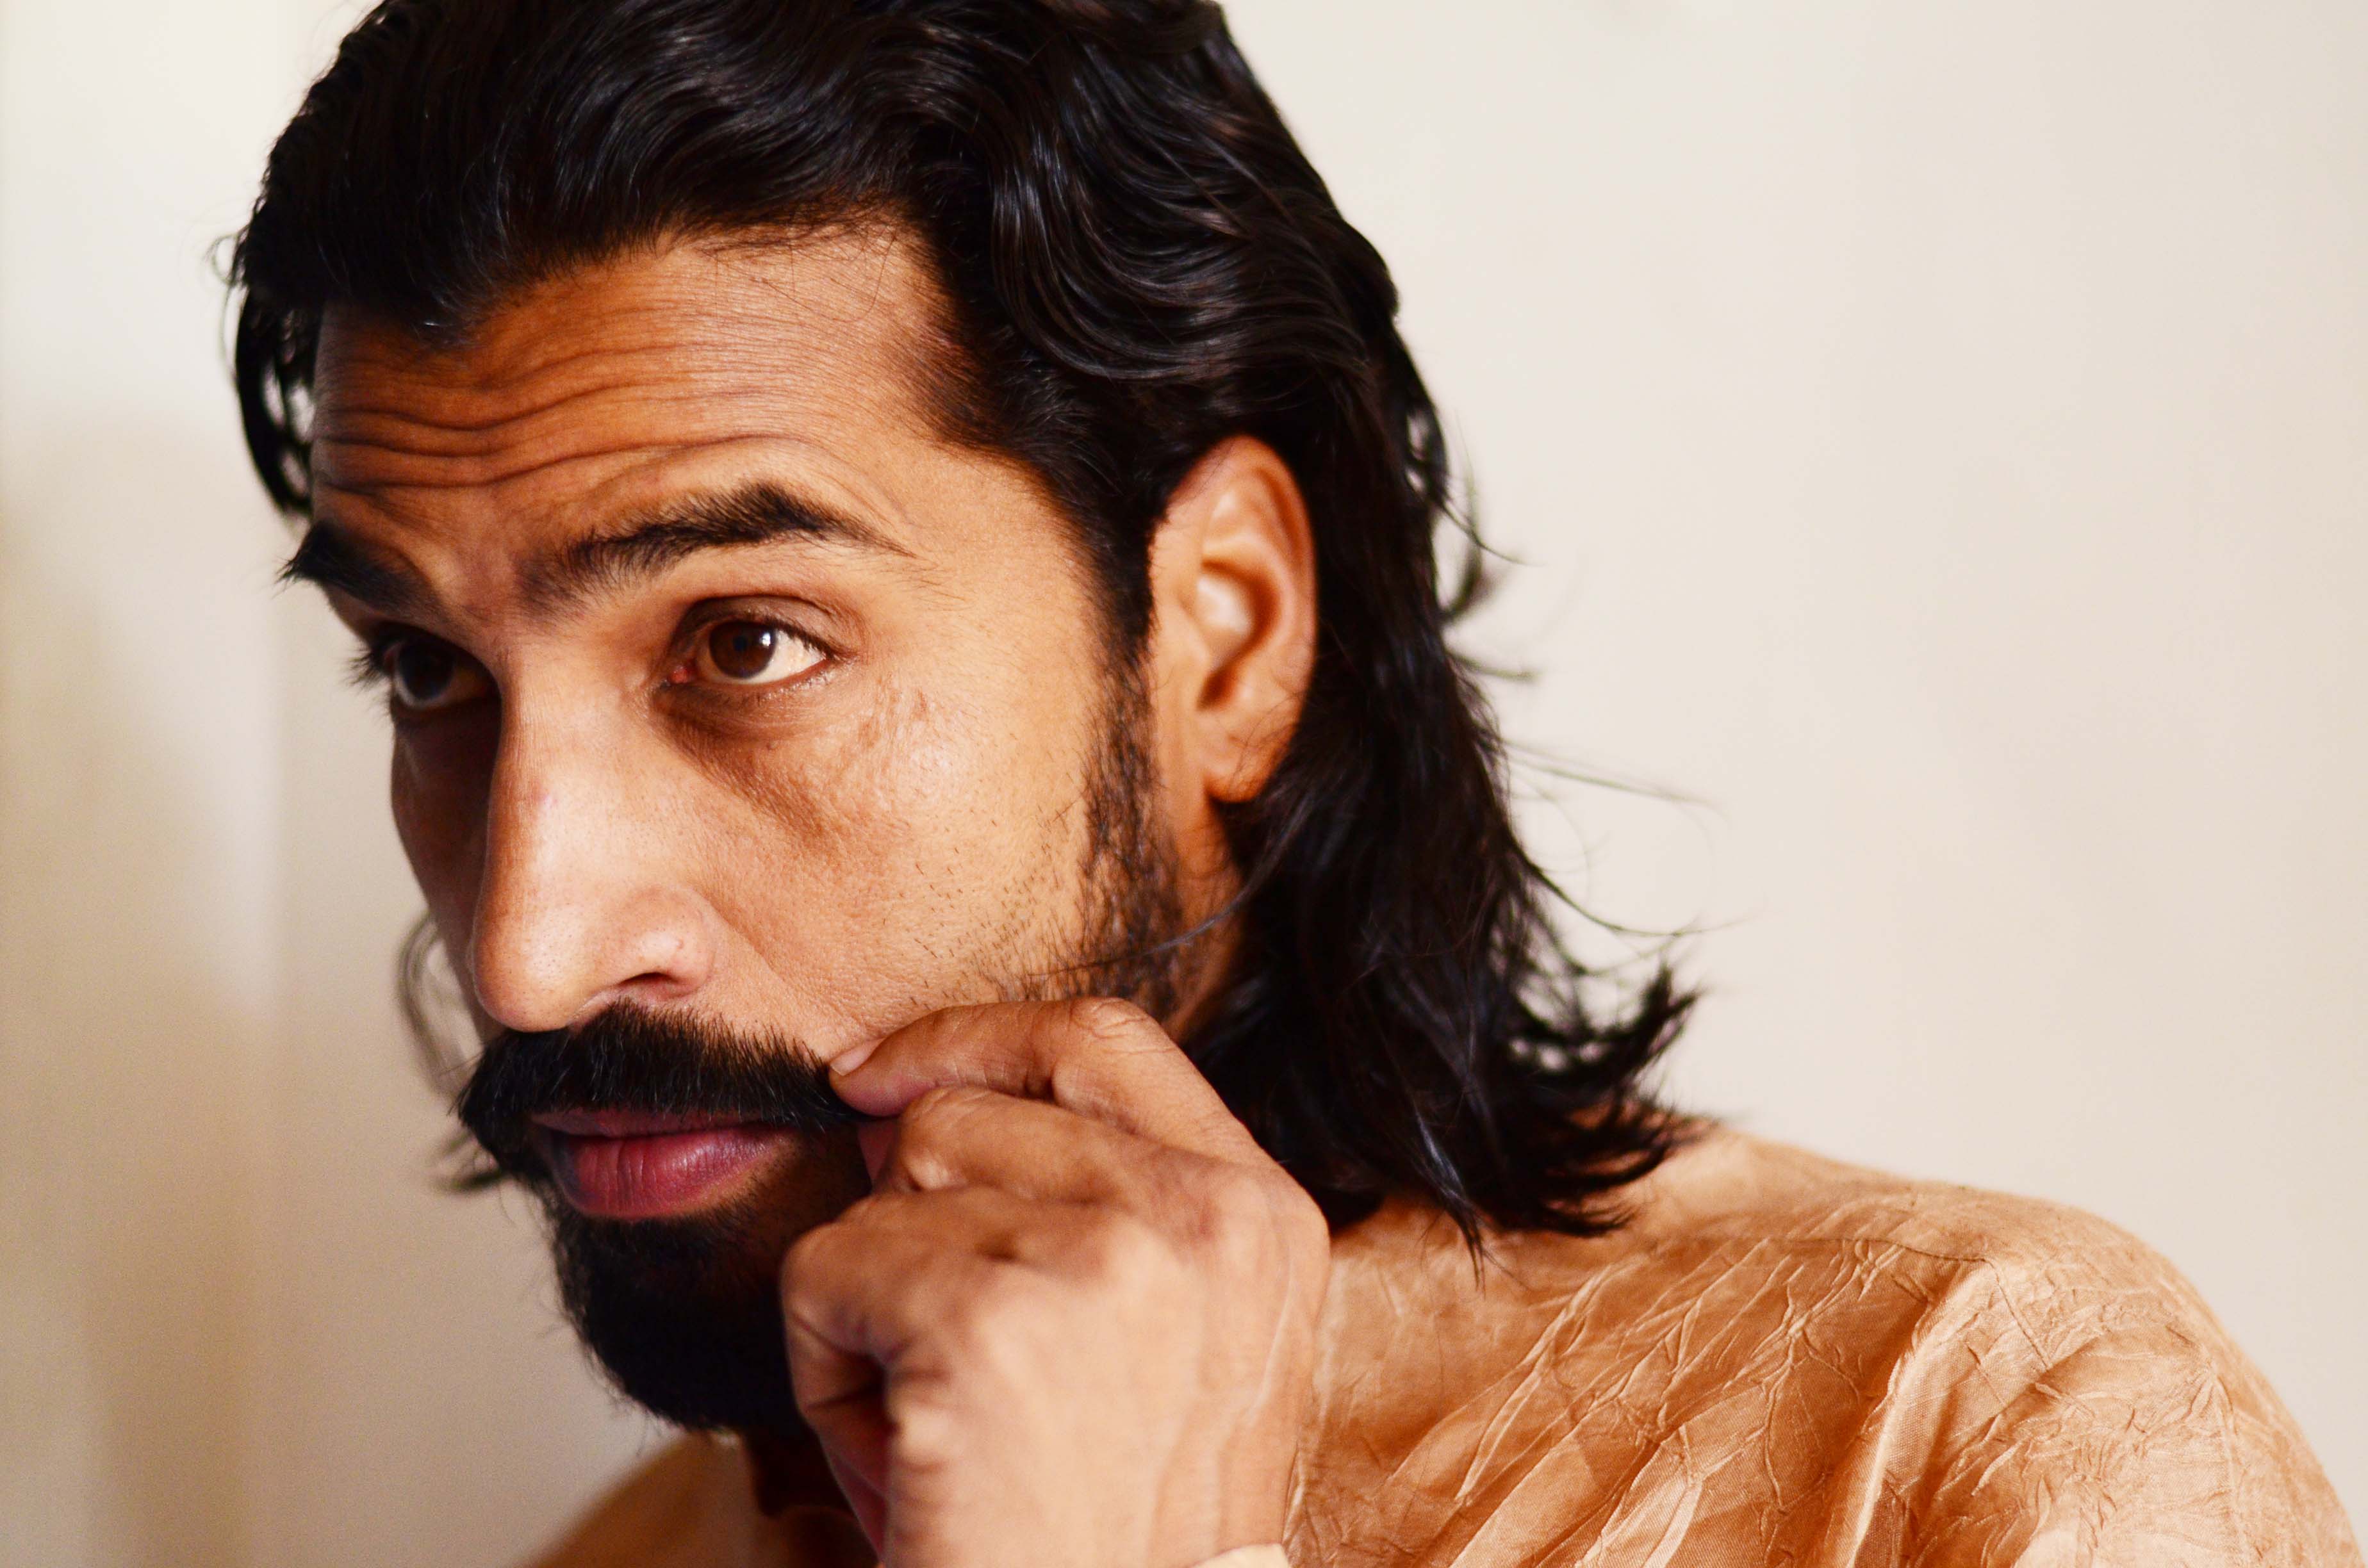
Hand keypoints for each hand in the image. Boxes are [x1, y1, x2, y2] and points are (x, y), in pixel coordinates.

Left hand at [781, 998, 1330, 1567]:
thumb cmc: (1106, 1529)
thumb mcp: (1156, 1342)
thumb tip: (908, 1097)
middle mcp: (1205, 1215)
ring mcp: (1108, 1257)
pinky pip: (827, 1268)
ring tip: (943, 1420)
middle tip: (951, 1364)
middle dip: (911, 1223)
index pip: (1104, 1037)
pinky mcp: (993, 1320)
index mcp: (1260, 1213)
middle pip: (966, 1109)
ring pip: (887, 1188)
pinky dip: (824, 1366)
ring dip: (874, 1303)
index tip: (882, 1070)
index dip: (975, 1036)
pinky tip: (902, 1454)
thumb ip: (1088, 1200)